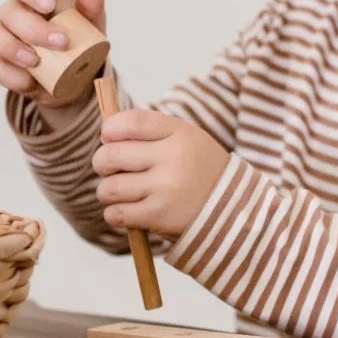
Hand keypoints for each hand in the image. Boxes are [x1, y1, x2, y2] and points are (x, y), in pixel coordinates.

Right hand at [0, 0, 107, 106]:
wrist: (77, 78)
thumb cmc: (80, 40)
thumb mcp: (91, 22)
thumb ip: (92, 1)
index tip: (49, 6)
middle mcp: (13, 13)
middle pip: (8, 11)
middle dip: (33, 28)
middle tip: (61, 43)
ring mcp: (3, 38)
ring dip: (10, 47)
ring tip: (36, 61)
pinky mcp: (0, 65)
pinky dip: (14, 76)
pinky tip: (31, 80)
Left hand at [93, 110, 230, 240]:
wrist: (235, 211)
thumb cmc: (200, 172)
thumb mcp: (187, 140)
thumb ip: (151, 132)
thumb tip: (105, 135)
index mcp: (180, 133)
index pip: (130, 122)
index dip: (110, 130)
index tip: (109, 138)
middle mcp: (173, 158)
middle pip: (111, 155)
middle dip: (102, 163)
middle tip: (110, 169)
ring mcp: (166, 188)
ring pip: (109, 188)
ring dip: (107, 192)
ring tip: (120, 193)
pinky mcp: (159, 216)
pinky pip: (116, 214)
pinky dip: (115, 214)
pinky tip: (128, 211)